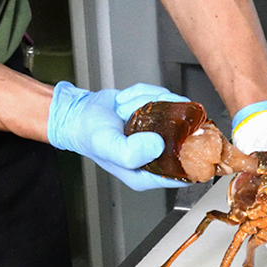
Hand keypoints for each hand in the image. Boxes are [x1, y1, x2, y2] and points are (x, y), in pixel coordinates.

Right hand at [47, 82, 189, 190]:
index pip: (185, 170)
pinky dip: (142, 93)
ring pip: (172, 108)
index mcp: (148, 174)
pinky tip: (125, 102)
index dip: (189, 152)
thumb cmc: (89, 135)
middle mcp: (156, 155)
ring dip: (145, 101)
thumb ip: (132, 153)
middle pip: (184, 133)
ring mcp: (158, 133)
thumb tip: (160, 144)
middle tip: (135, 114)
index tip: (180, 134)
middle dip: (160, 115)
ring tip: (124, 109)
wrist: (77, 113)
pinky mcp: (156, 114)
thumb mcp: (109, 147)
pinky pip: (161, 95)